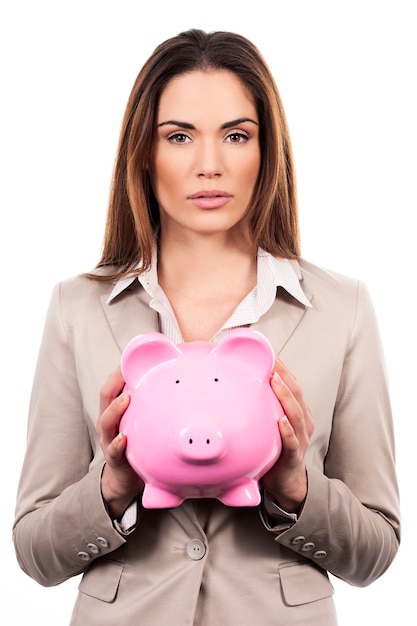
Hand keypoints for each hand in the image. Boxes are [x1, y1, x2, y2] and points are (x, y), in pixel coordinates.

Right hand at [96, 367, 143, 518]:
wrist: (126, 478)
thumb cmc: (138, 443)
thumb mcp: (143, 420)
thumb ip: (154, 404)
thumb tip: (182, 382)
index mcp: (116, 409)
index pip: (114, 384)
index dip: (120, 370)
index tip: (130, 356)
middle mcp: (109, 421)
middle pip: (105, 397)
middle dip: (114, 382)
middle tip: (126, 371)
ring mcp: (109, 439)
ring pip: (106, 421)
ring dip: (115, 409)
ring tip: (126, 399)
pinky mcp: (115, 458)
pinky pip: (114, 450)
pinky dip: (117, 444)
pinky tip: (124, 438)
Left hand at [261, 358, 314, 513]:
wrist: (285, 481)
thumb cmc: (274, 448)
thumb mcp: (267, 423)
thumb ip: (258, 405)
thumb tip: (231, 385)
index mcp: (296, 410)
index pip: (291, 383)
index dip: (281, 367)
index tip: (268, 351)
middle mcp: (301, 420)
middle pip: (296, 392)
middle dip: (283, 374)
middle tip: (270, 359)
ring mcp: (300, 438)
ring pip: (296, 413)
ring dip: (286, 396)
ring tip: (275, 381)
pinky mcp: (294, 456)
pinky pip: (292, 442)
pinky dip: (287, 431)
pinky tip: (280, 421)